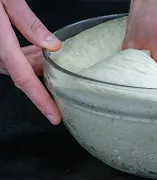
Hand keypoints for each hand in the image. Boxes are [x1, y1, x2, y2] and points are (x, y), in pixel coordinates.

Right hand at [0, 0, 61, 124]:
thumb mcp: (7, 0)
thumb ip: (28, 23)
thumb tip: (53, 45)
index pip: (24, 79)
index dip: (41, 100)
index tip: (54, 115)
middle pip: (23, 74)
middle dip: (43, 75)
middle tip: (61, 72)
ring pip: (17, 67)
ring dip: (36, 63)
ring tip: (51, 55)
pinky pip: (10, 58)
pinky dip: (26, 56)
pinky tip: (38, 48)